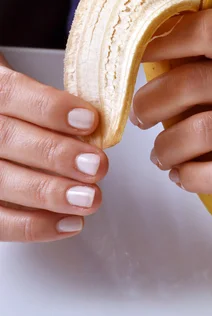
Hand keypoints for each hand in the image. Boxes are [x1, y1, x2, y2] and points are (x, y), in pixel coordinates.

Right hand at [0, 54, 107, 241]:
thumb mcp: (28, 89)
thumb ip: (53, 103)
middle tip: (95, 165)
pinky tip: (68, 222)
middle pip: (7, 139)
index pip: (12, 93)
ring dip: (50, 193)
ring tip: (88, 197)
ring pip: (0, 182)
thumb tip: (97, 123)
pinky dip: (34, 226)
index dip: (51, 108)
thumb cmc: (15, 108)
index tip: (89, 121)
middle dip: (57, 154)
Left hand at [132, 10, 211, 217]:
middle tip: (140, 116)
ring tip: (160, 155)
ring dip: (168, 146)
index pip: (211, 28)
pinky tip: (184, 175)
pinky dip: (192, 176)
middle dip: (152, 102)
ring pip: (207, 130)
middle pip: (198, 81)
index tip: (138, 58)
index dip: (165, 41)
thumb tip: (149, 65)